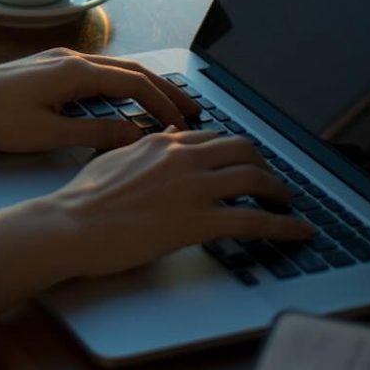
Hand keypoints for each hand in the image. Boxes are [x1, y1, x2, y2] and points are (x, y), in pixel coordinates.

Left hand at [0, 48, 203, 153]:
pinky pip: (96, 72)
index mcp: (76, 72)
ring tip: (167, 106)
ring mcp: (59, 60)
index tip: (185, 125)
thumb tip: (136, 135)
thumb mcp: (47, 134)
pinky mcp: (47, 67)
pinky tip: (124, 101)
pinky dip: (120, 85)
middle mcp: (72, 58)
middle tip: (193, 110)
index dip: (164, 104)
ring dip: (144, 86)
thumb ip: (94, 134)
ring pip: (115, 69)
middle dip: (165, 89)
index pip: (135, 84)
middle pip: (132, 70)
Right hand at [27, 129, 314, 283]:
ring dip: (280, 192)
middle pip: (243, 150)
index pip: (212, 138)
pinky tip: (300, 232)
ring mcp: (193, 188)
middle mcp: (183, 158)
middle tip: (271, 181)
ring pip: (256, 179)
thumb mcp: (111, 159)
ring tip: (289, 204)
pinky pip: (255, 220)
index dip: (234, 151)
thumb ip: (140, 149)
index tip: (243, 162)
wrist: (70, 225)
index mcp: (162, 143)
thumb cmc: (81, 199)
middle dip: (264, 164)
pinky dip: (284, 226)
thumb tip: (158, 140)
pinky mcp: (199, 221)